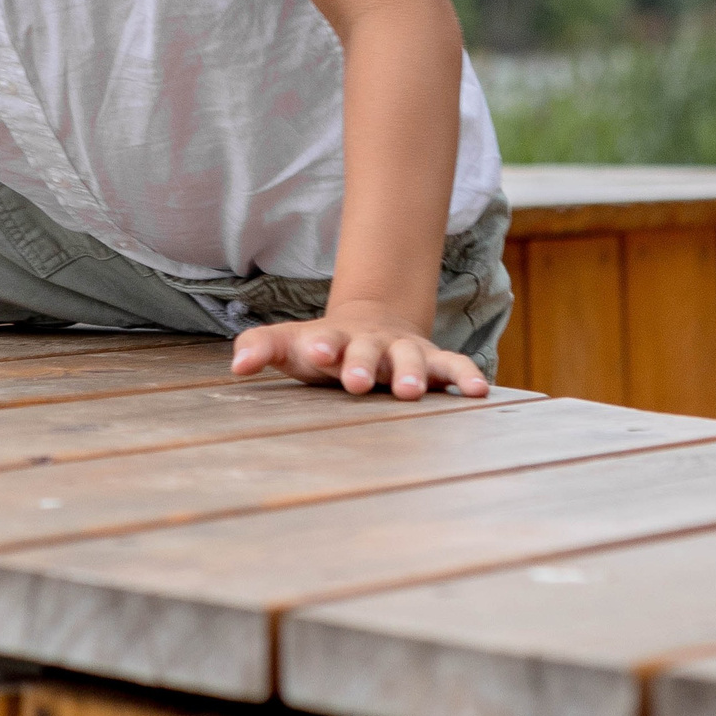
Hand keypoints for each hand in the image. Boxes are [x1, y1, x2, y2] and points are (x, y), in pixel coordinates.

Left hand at [229, 301, 488, 399]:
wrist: (371, 323)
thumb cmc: (323, 346)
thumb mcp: (290, 345)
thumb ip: (261, 348)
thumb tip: (236, 365)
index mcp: (334, 339)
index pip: (325, 341)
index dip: (319, 346)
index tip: (313, 351)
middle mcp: (371, 343)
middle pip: (368, 350)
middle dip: (362, 364)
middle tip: (356, 382)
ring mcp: (404, 350)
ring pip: (411, 358)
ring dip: (412, 373)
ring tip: (410, 392)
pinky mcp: (433, 361)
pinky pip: (453, 366)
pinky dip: (465, 376)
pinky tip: (479, 391)